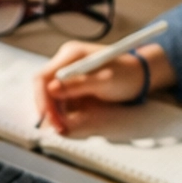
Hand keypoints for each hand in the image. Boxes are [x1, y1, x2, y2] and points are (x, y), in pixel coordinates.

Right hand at [34, 39, 170, 132]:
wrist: (140, 76)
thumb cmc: (126, 74)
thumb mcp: (104, 80)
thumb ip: (78, 84)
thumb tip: (51, 89)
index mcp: (71, 54)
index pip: (44, 76)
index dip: (42, 98)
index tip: (47, 116)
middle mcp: (66, 62)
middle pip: (44, 87)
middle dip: (48, 108)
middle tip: (57, 127)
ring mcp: (68, 73)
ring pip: (50, 96)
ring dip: (54, 113)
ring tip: (63, 127)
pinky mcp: (73, 84)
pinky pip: (60, 100)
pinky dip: (61, 112)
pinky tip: (66, 122)